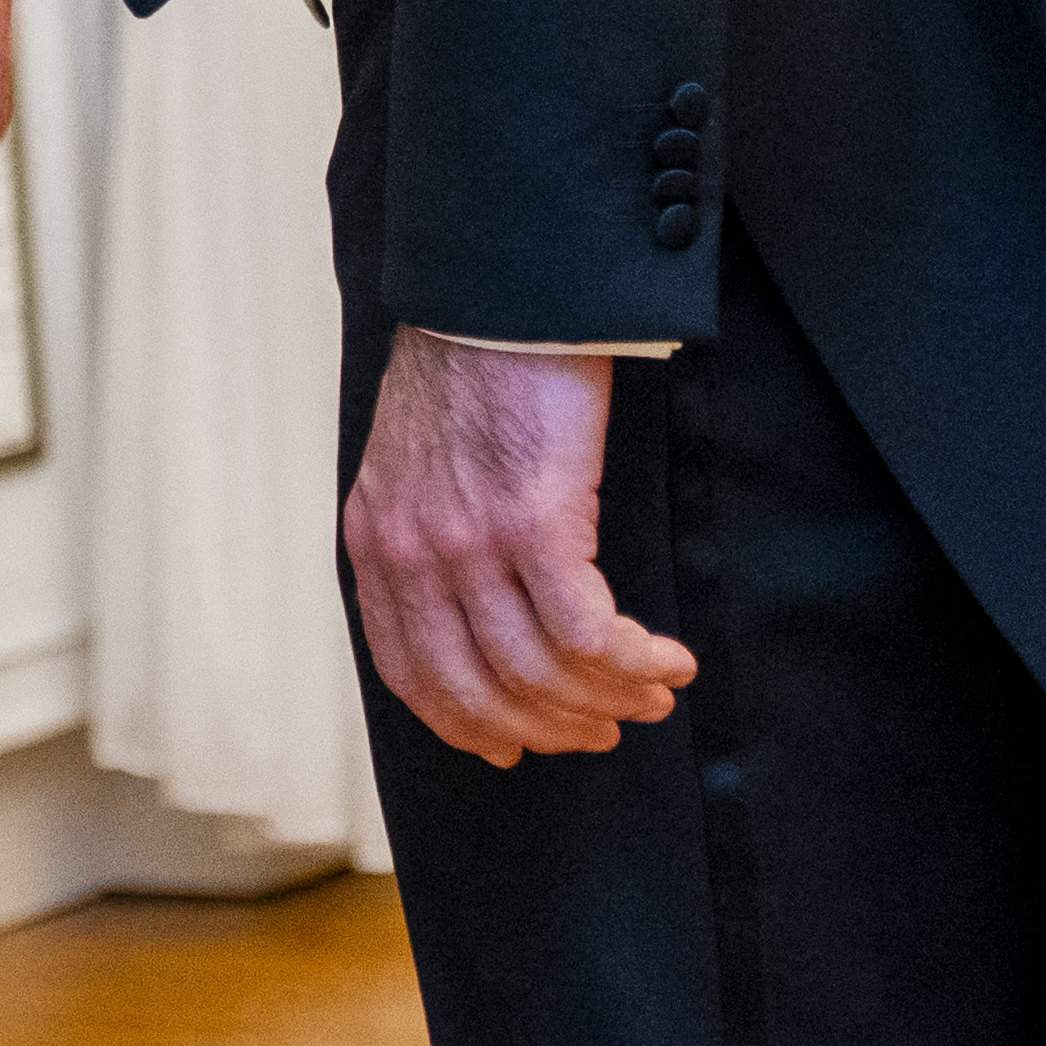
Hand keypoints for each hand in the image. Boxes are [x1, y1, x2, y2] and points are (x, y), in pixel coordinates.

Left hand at [342, 332, 700, 764]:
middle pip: (478, 689)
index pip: (411, 672)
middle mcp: (413, 555)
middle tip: (605, 729)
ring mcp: (469, 543)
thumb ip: (426, 535)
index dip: (466, 724)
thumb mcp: (416, 464)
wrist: (500, 297)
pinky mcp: (536, 522)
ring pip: (539, 671)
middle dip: (549, 726)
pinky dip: (633, 662)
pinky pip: (587, 633)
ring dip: (606, 699)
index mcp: (378, 544)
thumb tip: (473, 608)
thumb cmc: (476, 371)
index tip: (513, 748)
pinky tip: (667, 662)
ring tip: (650, 697)